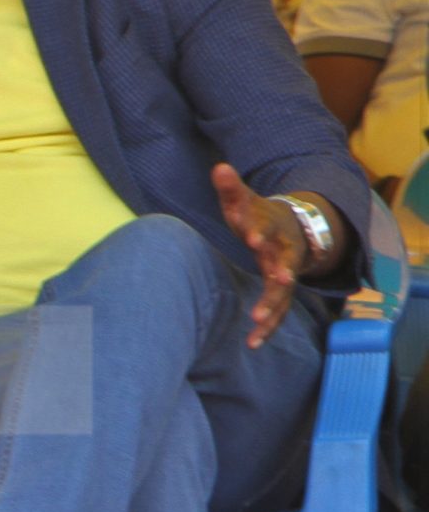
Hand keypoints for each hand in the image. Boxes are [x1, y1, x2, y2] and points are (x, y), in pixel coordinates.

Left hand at [212, 162, 306, 347]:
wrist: (292, 230)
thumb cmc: (258, 217)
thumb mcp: (245, 202)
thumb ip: (231, 188)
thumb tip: (219, 167)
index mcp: (274, 229)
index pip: (268, 229)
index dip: (260, 231)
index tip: (253, 237)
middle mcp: (285, 254)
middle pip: (284, 265)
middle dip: (279, 273)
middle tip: (275, 281)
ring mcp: (286, 275)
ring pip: (283, 295)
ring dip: (272, 308)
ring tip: (257, 323)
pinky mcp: (281, 293)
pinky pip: (278, 313)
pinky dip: (268, 328)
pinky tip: (252, 344)